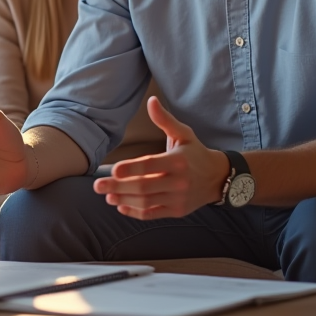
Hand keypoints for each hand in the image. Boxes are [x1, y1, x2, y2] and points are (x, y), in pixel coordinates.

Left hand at [92, 97, 229, 218]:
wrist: (218, 177)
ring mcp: (178, 199)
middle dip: (118, 187)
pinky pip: (153, 214)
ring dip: (124, 200)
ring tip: (107, 196)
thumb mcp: (184, 133)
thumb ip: (165, 120)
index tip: (113, 170)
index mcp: (178, 161)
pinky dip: (136, 213)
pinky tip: (121, 207)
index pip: (151, 166)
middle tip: (97, 185)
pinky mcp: (177, 211)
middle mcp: (179, 182)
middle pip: (144, 187)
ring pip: (146, 202)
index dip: (131, 169)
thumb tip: (151, 101)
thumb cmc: (195, 153)